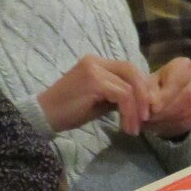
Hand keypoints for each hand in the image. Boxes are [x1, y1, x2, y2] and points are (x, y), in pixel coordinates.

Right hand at [38, 55, 152, 134]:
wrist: (44, 116)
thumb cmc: (68, 111)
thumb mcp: (98, 101)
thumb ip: (117, 96)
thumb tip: (141, 101)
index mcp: (97, 63)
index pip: (127, 69)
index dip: (141, 87)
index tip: (145, 109)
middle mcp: (96, 61)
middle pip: (132, 71)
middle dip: (144, 95)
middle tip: (147, 117)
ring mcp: (95, 70)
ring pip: (130, 86)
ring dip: (136, 110)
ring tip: (134, 128)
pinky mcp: (95, 82)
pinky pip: (123, 96)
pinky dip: (128, 113)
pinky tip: (126, 127)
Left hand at [143, 57, 190, 137]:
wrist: (166, 93)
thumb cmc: (155, 84)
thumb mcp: (148, 83)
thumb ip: (149, 91)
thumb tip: (151, 104)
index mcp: (184, 66)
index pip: (178, 81)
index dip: (166, 97)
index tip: (153, 108)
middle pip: (186, 97)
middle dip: (166, 111)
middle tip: (150, 119)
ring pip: (187, 112)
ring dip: (167, 120)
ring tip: (152, 123)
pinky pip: (187, 122)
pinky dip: (171, 126)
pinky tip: (159, 126)